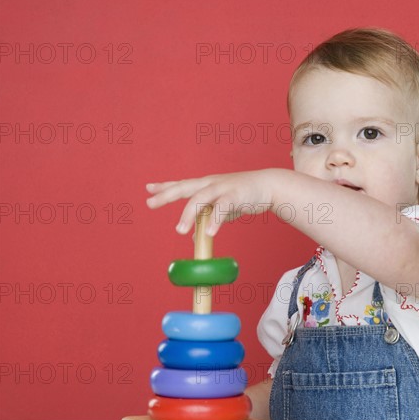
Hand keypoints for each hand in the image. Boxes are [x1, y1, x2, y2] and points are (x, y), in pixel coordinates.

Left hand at [145, 169, 276, 236]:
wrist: (269, 186)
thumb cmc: (244, 196)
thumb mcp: (223, 208)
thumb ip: (208, 218)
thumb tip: (195, 236)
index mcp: (207, 185)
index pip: (182, 184)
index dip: (165, 186)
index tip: (149, 189)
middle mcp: (211, 183)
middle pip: (185, 187)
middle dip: (167, 195)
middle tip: (150, 203)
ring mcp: (222, 188)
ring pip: (200, 198)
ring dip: (188, 214)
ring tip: (179, 231)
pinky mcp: (235, 195)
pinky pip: (223, 208)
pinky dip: (215, 220)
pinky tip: (210, 233)